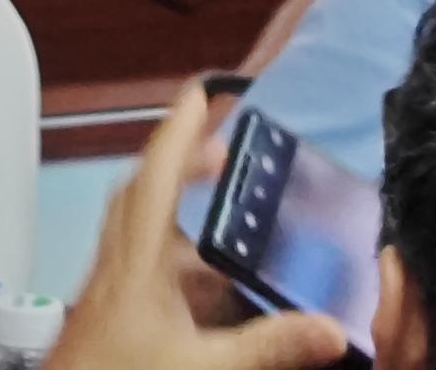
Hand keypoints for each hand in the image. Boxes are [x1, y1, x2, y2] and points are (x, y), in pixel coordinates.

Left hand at [52, 85, 350, 369]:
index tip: (199, 92)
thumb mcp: (205, 364)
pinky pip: (138, 265)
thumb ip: (269, 345)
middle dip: (180, 163)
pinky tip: (197, 285)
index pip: (157, 175)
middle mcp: (117, 264)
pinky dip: (171, 259)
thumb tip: (329, 329)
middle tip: (217, 149)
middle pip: (142, 191)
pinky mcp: (106, 313)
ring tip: (218, 214)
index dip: (179, 129)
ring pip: (137, 228)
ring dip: (174, 210)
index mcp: (136, 260)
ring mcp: (108, 288)